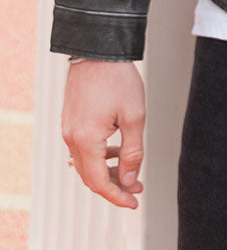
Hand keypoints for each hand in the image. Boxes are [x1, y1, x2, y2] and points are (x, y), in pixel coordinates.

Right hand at [62, 59, 145, 208]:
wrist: (98, 49)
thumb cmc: (117, 77)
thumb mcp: (134, 115)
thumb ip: (133, 151)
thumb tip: (129, 179)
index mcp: (86, 140)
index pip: (99, 182)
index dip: (117, 196)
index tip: (133, 201)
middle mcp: (72, 137)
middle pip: (90, 176)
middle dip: (114, 185)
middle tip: (135, 188)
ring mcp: (68, 129)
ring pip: (86, 163)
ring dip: (107, 170)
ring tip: (130, 169)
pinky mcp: (70, 121)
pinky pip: (82, 149)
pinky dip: (99, 155)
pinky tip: (115, 151)